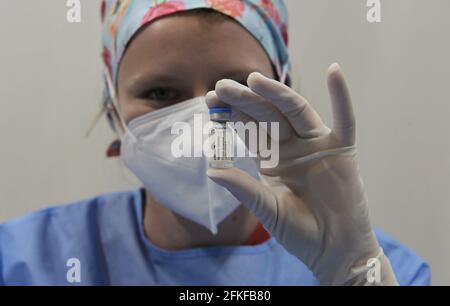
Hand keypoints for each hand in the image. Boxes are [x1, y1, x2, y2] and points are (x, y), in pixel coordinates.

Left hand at [206, 63, 397, 285]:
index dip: (230, 115)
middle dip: (245, 100)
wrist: (333, 250)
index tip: (209, 101)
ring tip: (254, 80)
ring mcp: (317, 145)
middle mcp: (292, 146)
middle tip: (222, 87)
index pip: (249, 129)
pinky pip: (345, 120)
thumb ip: (244, 188)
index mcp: (272, 158)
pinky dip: (341, 96)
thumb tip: (211, 171)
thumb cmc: (299, 231)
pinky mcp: (343, 150)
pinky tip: (334, 71)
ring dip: (277, 94)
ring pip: (296, 111)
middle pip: (268, 115)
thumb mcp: (266, 209)